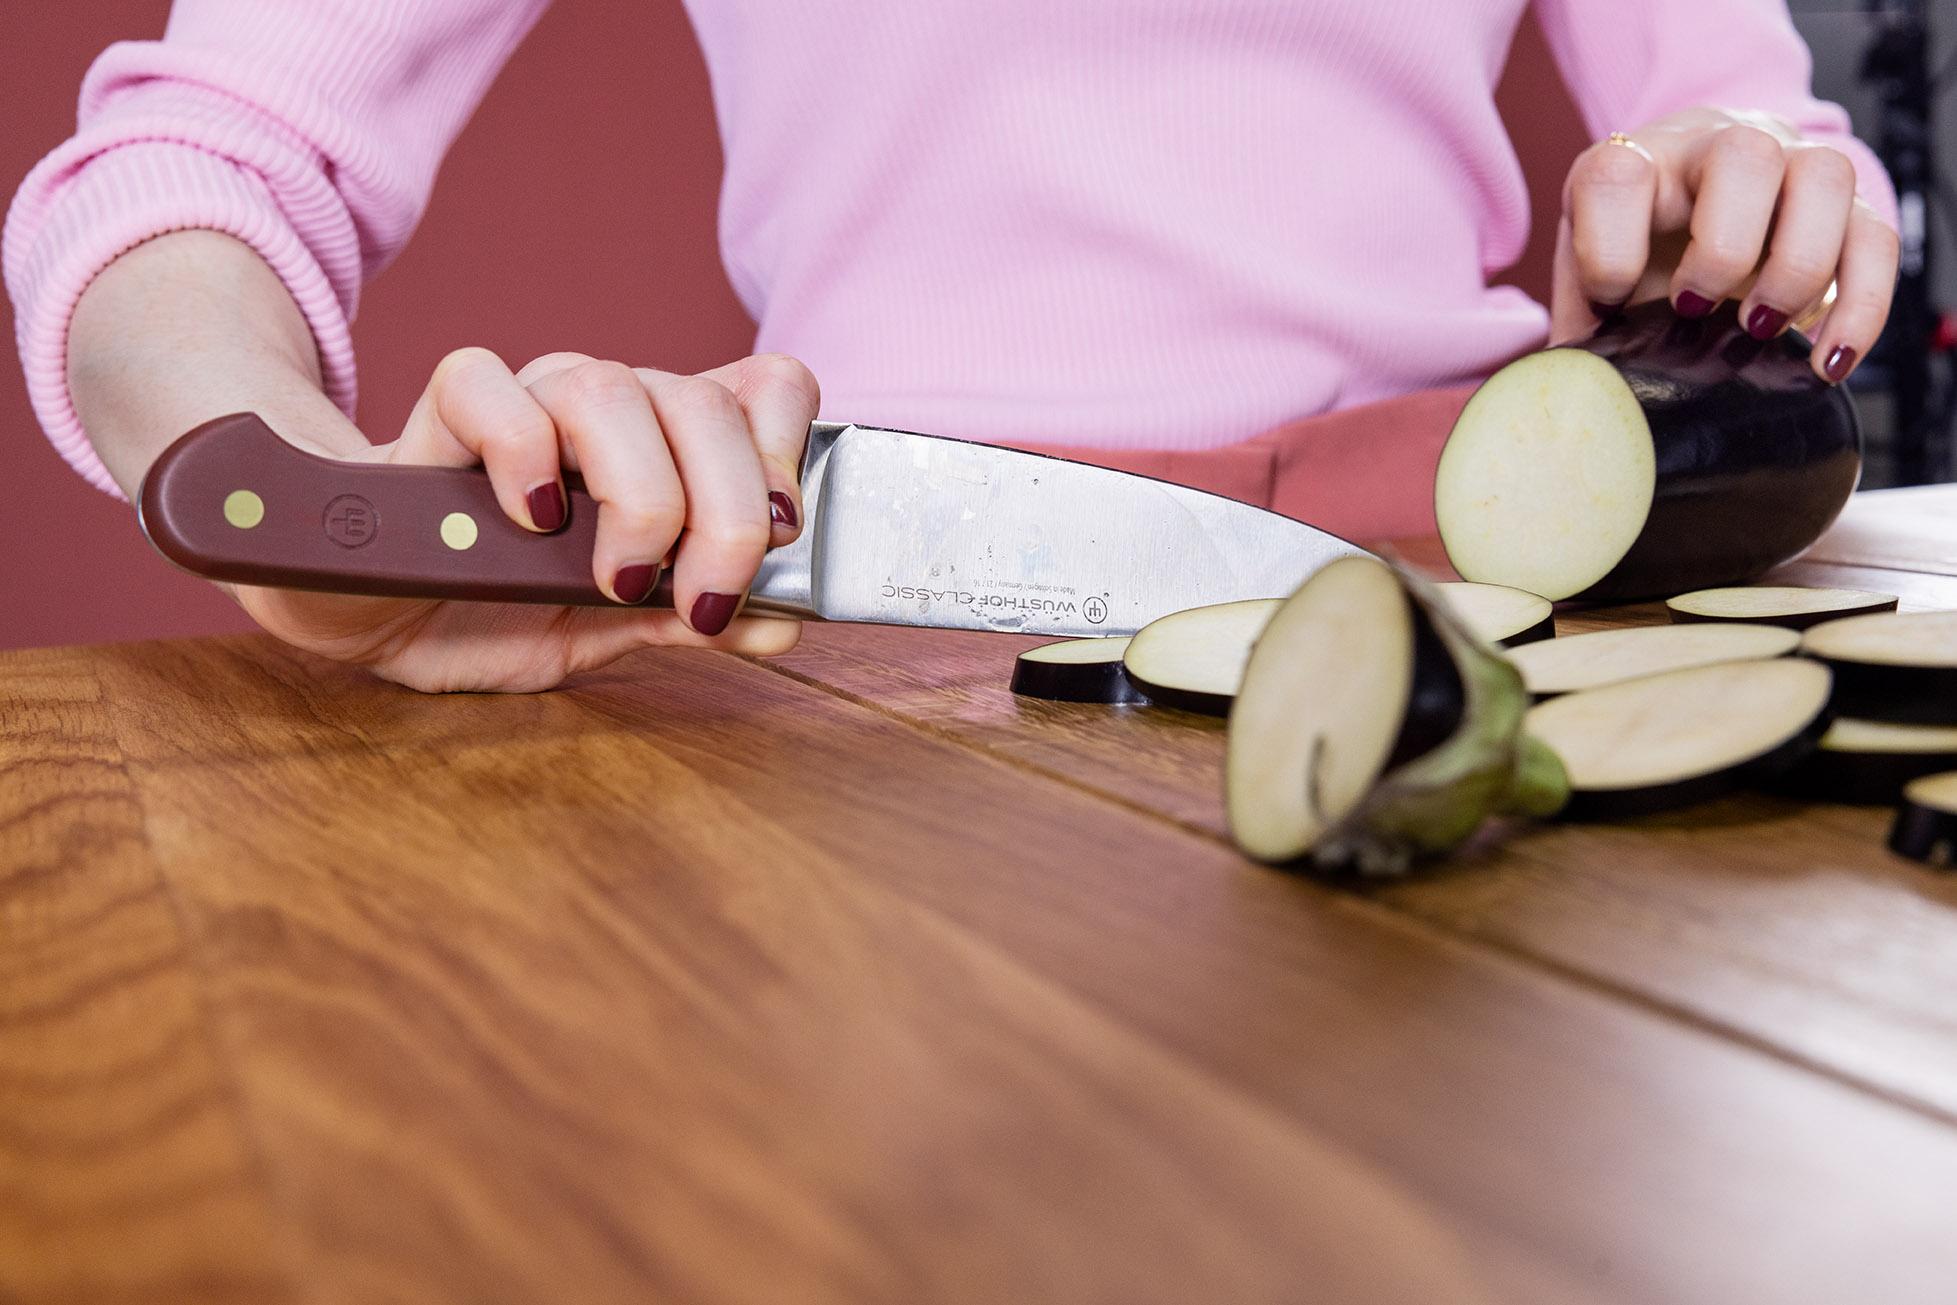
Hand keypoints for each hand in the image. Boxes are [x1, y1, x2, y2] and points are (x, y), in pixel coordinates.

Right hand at [239, 348, 818, 691]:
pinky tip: (530, 519)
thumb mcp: (605, 632)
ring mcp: (528, 401)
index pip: (763, 388)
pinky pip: (490, 389)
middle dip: (725, 511)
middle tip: (703, 598)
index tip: (781, 534)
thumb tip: (783, 625)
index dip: (785, 447)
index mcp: (666, 448)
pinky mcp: (443, 412)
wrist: (372, 611)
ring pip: (610, 388)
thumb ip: (686, 620)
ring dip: (638, 494)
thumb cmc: (492, 608)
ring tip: (616, 577)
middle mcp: (610, 409)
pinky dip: (522, 454)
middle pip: (701, 403)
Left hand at [1550, 107, 1899, 383]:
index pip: (1617, 175)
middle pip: (1745, 156)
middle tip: (1697, 311)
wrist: (1693, 223)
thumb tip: (1574, 405)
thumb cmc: (1636, 258)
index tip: (1612, 302)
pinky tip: (1828, 360)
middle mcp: (1714, 148)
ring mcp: (1789, 164)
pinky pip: (1875, 237)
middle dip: (1723, 249)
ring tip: (1760, 330)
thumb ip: (1579, 335)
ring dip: (1798, 267)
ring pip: (1825, 176)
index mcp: (1634, 164)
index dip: (1610, 249)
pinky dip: (1860, 305)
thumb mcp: (1591, 287)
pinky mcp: (1846, 205)